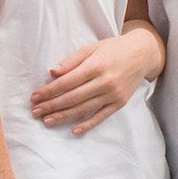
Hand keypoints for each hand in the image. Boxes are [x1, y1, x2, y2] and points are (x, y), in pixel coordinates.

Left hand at [29, 29, 160, 134]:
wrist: (142, 54)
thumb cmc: (113, 49)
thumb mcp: (92, 48)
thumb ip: (72, 60)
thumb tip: (52, 72)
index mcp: (96, 65)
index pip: (67, 82)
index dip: (49, 91)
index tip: (34, 96)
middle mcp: (105, 81)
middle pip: (72, 97)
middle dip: (51, 105)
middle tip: (35, 111)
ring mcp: (113, 94)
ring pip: (84, 109)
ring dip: (63, 116)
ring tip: (47, 121)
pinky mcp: (119, 103)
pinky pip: (101, 116)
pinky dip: (87, 124)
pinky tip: (73, 130)